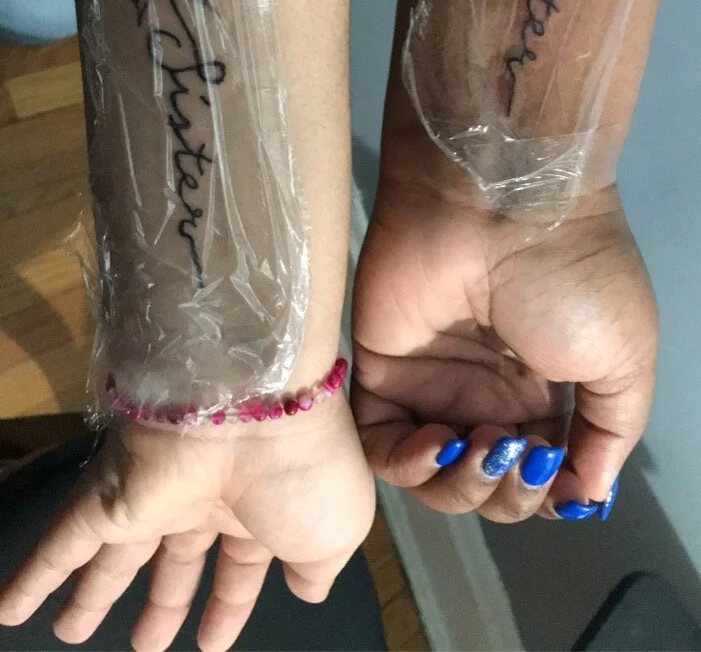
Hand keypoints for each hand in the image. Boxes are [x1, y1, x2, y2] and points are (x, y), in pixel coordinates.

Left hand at [0, 395, 374, 651]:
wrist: (259, 406)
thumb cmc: (304, 473)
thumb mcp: (336, 532)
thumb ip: (316, 568)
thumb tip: (308, 593)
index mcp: (257, 510)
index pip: (234, 567)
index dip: (225, 606)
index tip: (212, 642)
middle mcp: (201, 501)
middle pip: (170, 561)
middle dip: (158, 604)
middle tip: (142, 645)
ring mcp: (151, 497)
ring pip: (113, 556)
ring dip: (91, 596)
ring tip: (70, 631)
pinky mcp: (109, 497)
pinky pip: (60, 544)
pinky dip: (33, 577)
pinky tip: (10, 612)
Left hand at [353, 153, 656, 522]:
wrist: (500, 205)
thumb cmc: (570, 276)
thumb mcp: (625, 356)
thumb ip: (610, 433)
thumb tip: (584, 494)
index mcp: (545, 390)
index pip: (538, 476)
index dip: (547, 495)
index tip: (558, 477)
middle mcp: (487, 392)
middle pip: (486, 487)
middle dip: (508, 493)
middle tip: (519, 452)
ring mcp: (433, 383)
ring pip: (434, 479)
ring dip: (463, 487)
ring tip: (483, 445)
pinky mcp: (383, 370)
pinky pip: (383, 448)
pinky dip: (408, 467)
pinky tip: (440, 445)